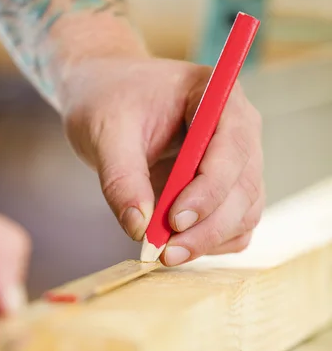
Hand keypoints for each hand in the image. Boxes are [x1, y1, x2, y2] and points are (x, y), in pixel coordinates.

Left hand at [62, 57, 263, 265]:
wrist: (108, 101)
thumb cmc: (109, 101)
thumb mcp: (106, 133)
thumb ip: (122, 179)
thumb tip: (139, 229)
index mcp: (217, 97)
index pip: (232, 147)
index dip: (209, 189)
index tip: (175, 219)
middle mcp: (238, 131)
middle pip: (244, 188)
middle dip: (208, 227)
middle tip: (165, 251)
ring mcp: (237, 164)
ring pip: (244, 213)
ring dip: (209, 240)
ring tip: (165, 252)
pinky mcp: (226, 192)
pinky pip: (234, 227)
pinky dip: (211, 244)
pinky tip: (178, 247)